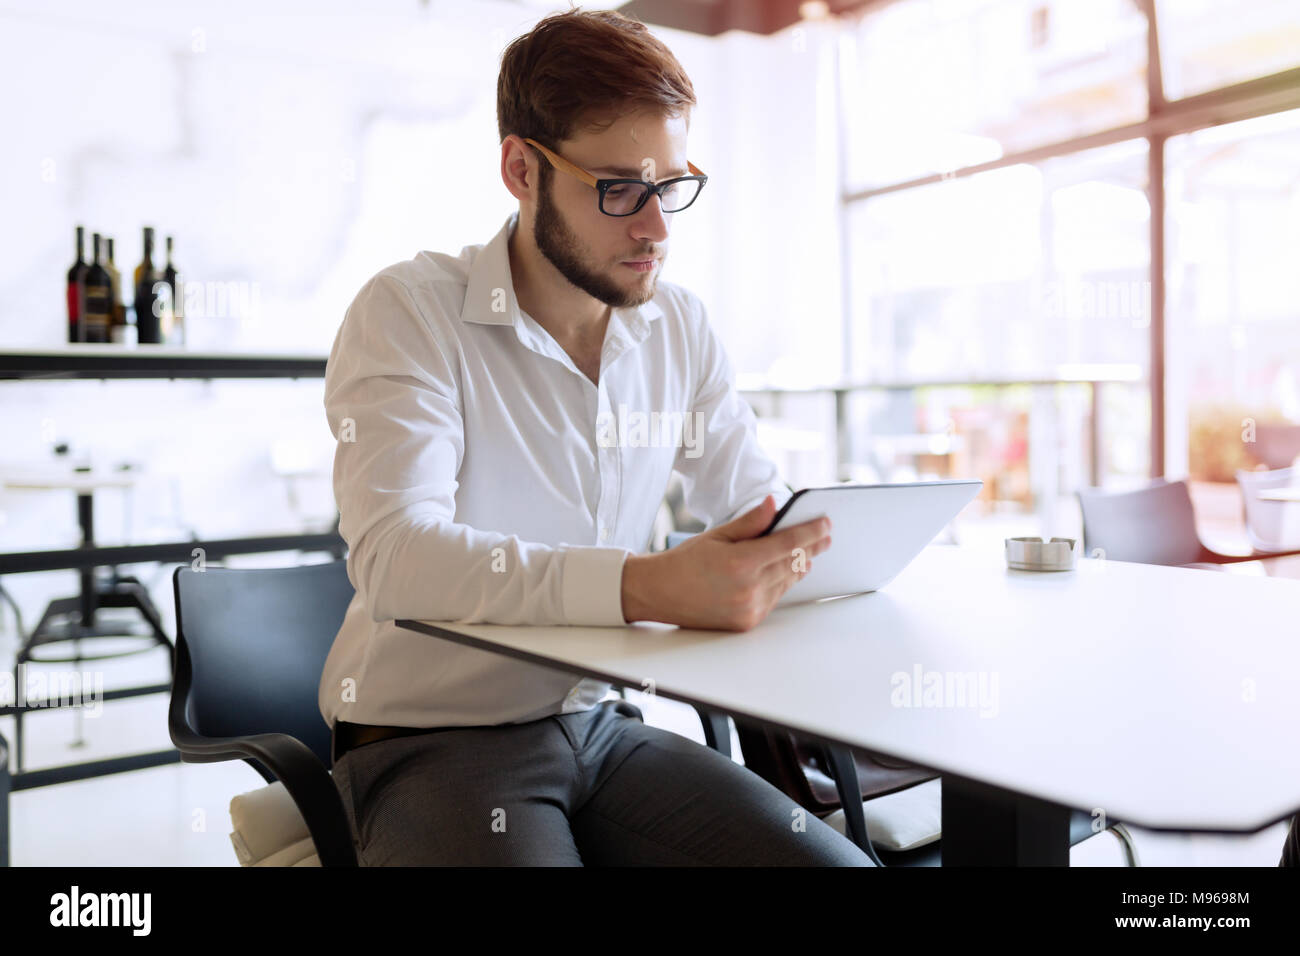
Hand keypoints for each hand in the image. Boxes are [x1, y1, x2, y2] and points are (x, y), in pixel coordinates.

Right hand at [621, 494, 830, 629]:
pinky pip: (774, 599)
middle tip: (825, 536)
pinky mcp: (747, 622)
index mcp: (741, 562)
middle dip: (811, 548)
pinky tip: (786, 573)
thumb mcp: (717, 535)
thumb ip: (750, 522)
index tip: (827, 524)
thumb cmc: (685, 561)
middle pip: (793, 564)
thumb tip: (775, 504)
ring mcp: (749, 609)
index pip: (789, 543)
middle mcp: (748, 589)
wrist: (658, 594)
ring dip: (799, 566)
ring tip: (809, 553)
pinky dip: (782, 584)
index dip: (812, 532)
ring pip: (786, 582)